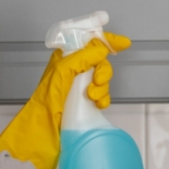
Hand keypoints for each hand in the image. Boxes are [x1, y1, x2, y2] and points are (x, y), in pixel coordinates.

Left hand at [0, 32, 132, 168]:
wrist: (44, 128)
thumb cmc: (48, 98)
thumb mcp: (63, 71)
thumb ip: (82, 58)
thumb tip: (102, 50)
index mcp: (66, 58)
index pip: (89, 43)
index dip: (107, 41)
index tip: (124, 44)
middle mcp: (74, 70)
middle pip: (100, 63)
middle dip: (104, 72)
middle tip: (98, 82)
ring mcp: (80, 87)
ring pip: (103, 80)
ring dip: (102, 88)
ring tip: (93, 98)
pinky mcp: (85, 102)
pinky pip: (102, 96)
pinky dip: (104, 99)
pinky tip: (99, 106)